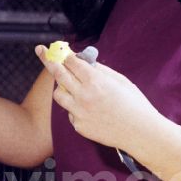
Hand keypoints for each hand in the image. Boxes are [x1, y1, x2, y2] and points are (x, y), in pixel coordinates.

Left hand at [35, 45, 156, 149]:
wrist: (140, 132)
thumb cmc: (134, 104)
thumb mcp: (120, 80)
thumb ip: (100, 70)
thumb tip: (84, 61)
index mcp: (95, 80)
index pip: (70, 61)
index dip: (64, 53)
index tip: (59, 49)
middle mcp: (83, 95)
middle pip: (57, 73)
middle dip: (48, 60)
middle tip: (40, 51)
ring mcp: (79, 112)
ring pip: (58, 94)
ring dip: (62, 88)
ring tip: (75, 88)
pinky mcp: (79, 126)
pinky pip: (70, 112)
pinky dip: (76, 108)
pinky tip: (93, 112)